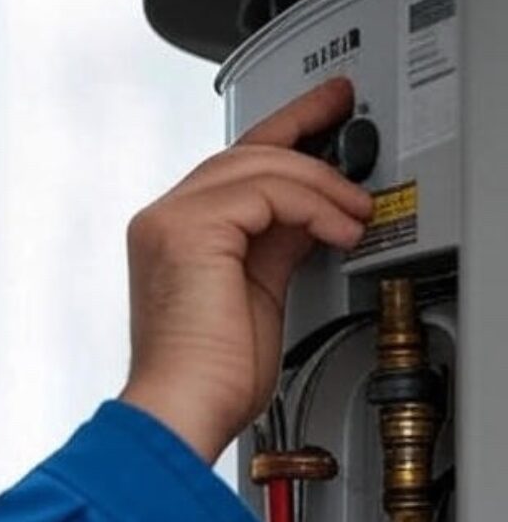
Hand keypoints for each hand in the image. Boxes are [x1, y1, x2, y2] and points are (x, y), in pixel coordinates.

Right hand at [119, 78, 372, 462]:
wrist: (185, 408)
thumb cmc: (212, 374)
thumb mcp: (259, 291)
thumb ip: (277, 243)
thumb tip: (312, 212)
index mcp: (175, 234)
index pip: (232, 166)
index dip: (283, 133)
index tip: (323, 113)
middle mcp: (164, 218)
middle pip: (244, 152)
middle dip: (307, 135)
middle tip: (353, 132)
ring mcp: (169, 219)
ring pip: (257, 164)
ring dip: (321, 182)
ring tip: (358, 212)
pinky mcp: (187, 229)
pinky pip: (264, 191)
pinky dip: (312, 205)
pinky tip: (339, 229)